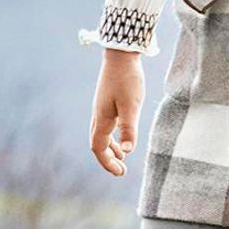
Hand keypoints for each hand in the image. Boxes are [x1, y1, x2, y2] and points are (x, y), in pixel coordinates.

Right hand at [89, 49, 144, 176]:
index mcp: (102, 118)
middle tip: (122, 171)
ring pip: (100, 135)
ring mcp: (101, 108)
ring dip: (109, 149)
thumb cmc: (127, 80)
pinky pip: (105, 126)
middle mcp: (98, 115)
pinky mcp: (106, 102)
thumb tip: (128, 151)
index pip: (98, 148)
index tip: (121, 173)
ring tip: (123, 157)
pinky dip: (111, 137)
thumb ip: (129, 128)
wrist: (120, 55)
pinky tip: (123, 137)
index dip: (107, 163)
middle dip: (107, 159)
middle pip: (97, 143)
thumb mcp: (132, 105)